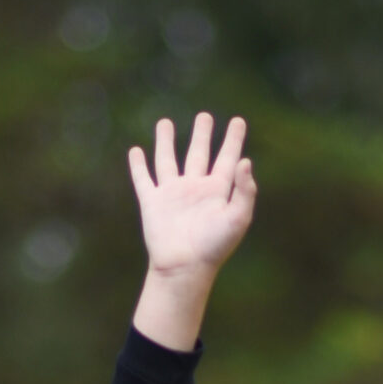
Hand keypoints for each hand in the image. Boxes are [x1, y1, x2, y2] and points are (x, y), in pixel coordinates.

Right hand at [128, 113, 256, 349]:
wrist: (184, 267)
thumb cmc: (214, 247)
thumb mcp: (238, 218)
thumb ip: (244, 191)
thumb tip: (245, 161)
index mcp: (218, 191)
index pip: (228, 159)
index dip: (233, 140)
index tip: (238, 121)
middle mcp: (195, 189)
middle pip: (199, 154)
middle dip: (202, 135)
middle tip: (205, 117)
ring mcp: (173, 194)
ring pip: (169, 160)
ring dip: (166, 141)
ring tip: (165, 122)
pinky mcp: (152, 202)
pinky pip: (143, 178)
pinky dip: (138, 165)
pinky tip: (136, 151)